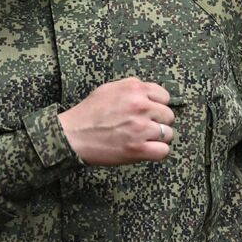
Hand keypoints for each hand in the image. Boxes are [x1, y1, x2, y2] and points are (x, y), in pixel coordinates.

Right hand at [57, 77, 174, 165]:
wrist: (72, 135)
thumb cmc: (87, 113)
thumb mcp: (108, 89)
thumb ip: (131, 88)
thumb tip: (149, 93)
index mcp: (134, 89)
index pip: (165, 96)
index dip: (157, 106)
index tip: (149, 113)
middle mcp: (140, 106)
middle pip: (168, 116)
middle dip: (158, 122)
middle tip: (143, 128)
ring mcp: (141, 128)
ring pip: (168, 134)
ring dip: (158, 138)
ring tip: (143, 139)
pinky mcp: (138, 148)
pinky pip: (163, 151)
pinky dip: (157, 152)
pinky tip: (146, 150)